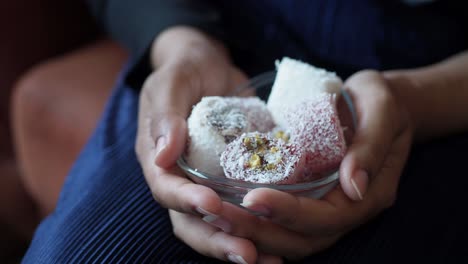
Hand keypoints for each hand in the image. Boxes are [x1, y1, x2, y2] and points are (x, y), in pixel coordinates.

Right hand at [135, 27, 281, 262]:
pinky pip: (241, 209)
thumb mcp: (172, 83)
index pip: (166, 189)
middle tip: (247, 254)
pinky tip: (280, 242)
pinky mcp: (232, 179)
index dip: (186, 201)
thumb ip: (165, 114)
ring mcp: (207, 182)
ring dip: (239, 243)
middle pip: (190, 222)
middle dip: (217, 240)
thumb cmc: (185, 71)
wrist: (208, 67)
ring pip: (216, 225)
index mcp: (158, 159)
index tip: (212, 205)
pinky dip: (257, 227)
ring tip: (268, 261)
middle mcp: (181, 179)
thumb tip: (162, 153)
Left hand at [206, 70, 413, 259]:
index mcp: (368, 196)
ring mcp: (327, 208)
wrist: (378, 106)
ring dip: (252, 232)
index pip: (327, 218)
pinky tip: (227, 208)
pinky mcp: (310, 198)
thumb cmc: (382, 103)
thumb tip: (353, 185)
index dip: (288, 213)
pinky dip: (255, 221)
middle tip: (220, 215)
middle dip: (260, 230)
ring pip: (288, 237)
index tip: (251, 197)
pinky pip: (282, 221)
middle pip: (301, 239)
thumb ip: (371, 147)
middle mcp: (346, 210)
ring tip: (215, 217)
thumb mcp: (383, 111)